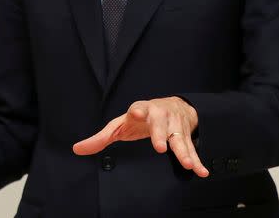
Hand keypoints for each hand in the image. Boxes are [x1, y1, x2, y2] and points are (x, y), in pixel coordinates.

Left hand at [73, 97, 208, 177]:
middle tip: (160, 147)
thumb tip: (77, 149)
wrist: (172, 106)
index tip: (135, 112)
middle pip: (160, 124)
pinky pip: (191, 149)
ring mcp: (174, 126)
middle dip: (160, 134)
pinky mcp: (185, 136)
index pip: (138, 108)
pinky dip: (197, 160)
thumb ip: (101, 137)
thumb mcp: (120, 125)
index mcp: (141, 110)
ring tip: (188, 165)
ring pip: (179, 139)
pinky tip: (202, 172)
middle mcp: (159, 115)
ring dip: (184, 151)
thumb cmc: (140, 117)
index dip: (137, 110)